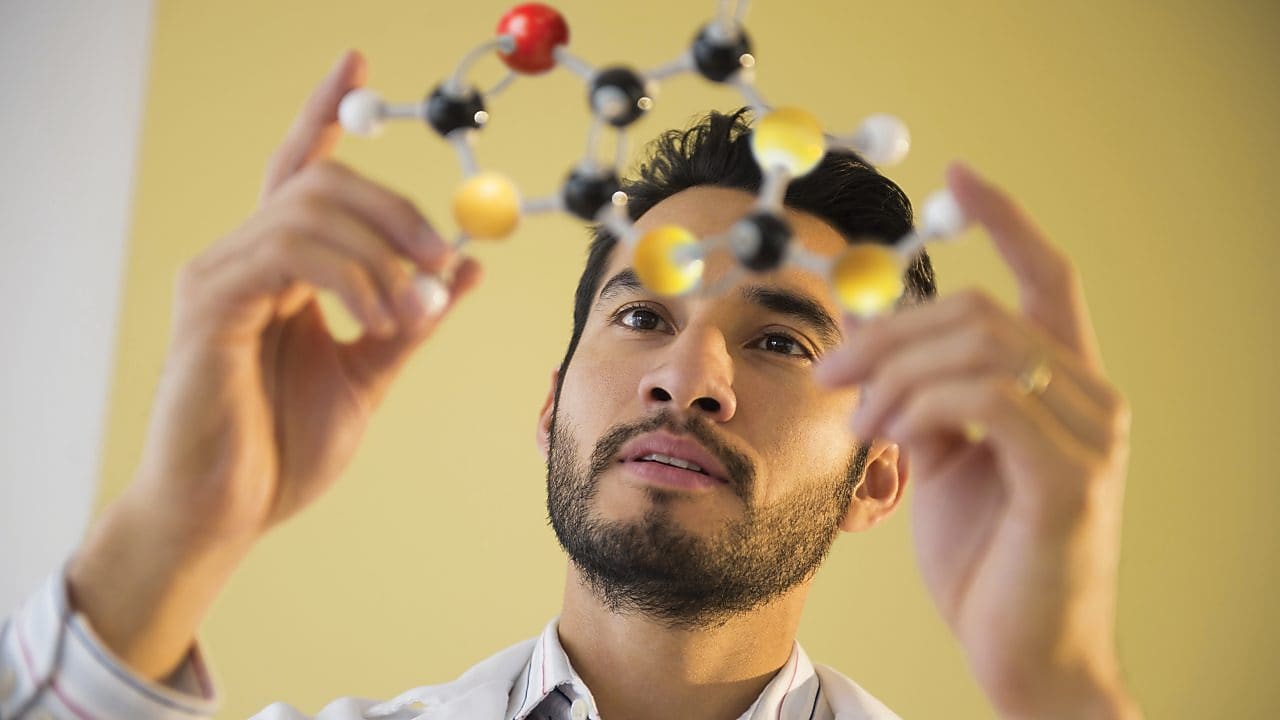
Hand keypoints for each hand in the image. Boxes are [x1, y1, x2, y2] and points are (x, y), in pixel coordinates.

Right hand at [67, 50, 480, 678]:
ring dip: (382, 253)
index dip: (327, 110)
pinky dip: (351, 277)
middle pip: (319, 178)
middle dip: (394, 207)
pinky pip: (290, 253)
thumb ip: (413, 317)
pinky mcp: (210, 303)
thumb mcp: (371, 372)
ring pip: (309, 208)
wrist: (227, 514)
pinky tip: (376, 319)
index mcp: (281, 269)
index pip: (302, 169)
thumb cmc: (283, 449)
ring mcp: (221, 275)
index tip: (357, 59)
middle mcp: (244, 257)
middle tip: (442, 258)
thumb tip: (468, 266)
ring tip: (409, 315)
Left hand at [816, 164, 1140, 717]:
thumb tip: (873, 347)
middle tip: (831, 371)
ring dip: (896, 372)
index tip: (958, 176)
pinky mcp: (1070, 476)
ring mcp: (1090, 435)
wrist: (1020, 652)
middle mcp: (1091, 397)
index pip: (1046, 276)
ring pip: (981, 344)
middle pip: (982, 309)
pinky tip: (890, 436)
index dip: (1006, 218)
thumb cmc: (985, 558)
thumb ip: (921, 398)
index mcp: (1062, 385)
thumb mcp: (941, 460)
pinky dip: (921, 404)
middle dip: (890, 330)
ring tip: (859, 421)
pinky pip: (987, 398)